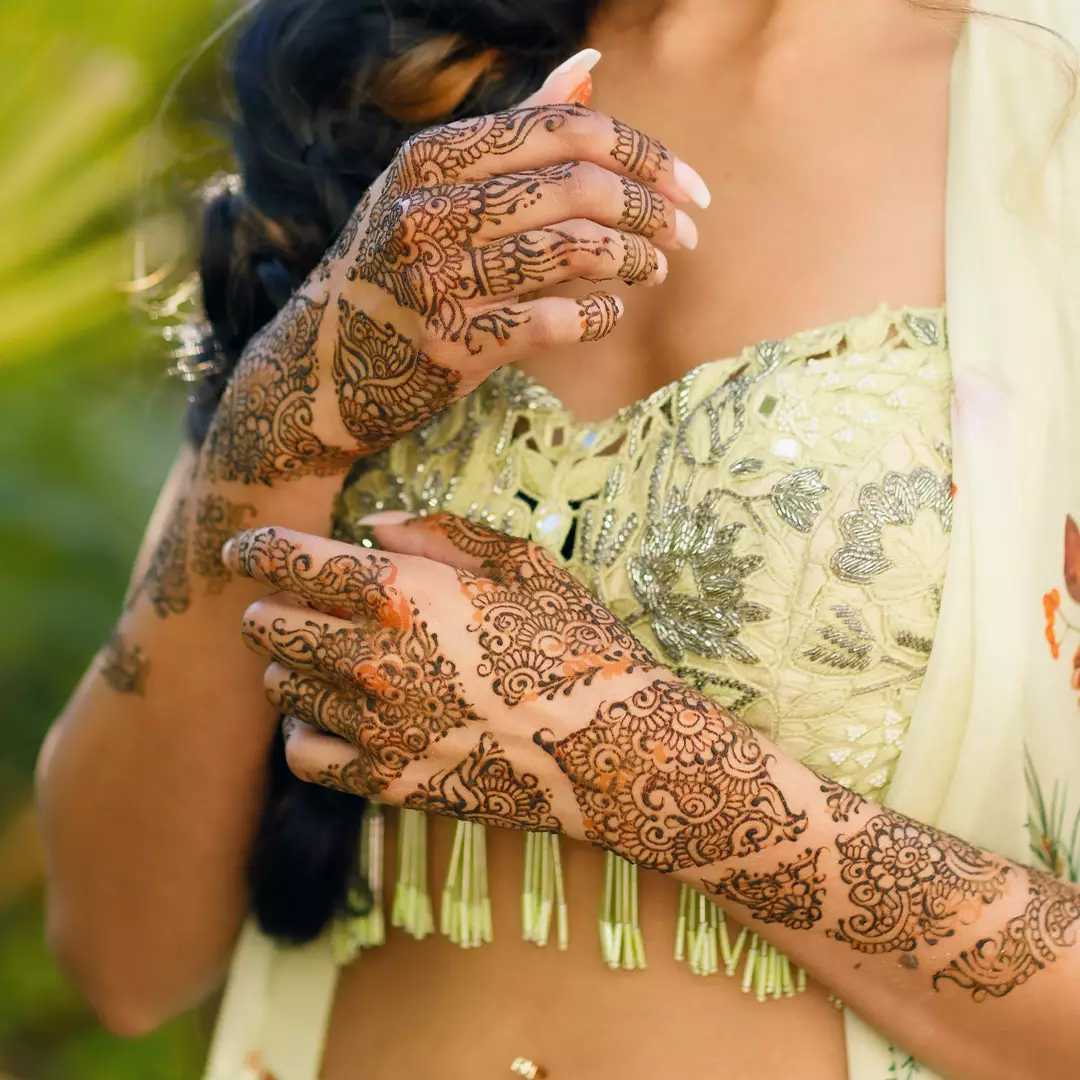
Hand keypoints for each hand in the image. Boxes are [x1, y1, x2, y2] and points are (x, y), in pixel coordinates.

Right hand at [200, 57, 707, 487]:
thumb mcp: (436, 193)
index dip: (644, 156)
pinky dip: (598, 316)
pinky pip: (554, 321)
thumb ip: (513, 134)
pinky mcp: (451, 344)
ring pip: (571, 250)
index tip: (690, 189)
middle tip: (686, 236)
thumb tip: (587, 66)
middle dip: (650, 211)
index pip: (566, 130)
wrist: (323, 369)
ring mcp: (435, 278)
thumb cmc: (396, 273)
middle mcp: (429, 209)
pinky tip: (610, 313)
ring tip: (654, 270)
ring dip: (633, 261)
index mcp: (433, 159)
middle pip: (579, 187)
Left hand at [225, 514, 805, 873]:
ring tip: (323, 660)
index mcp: (401, 593)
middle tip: (294, 605)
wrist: (615, 749)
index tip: (244, 550)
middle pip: (268, 626)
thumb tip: (370, 527)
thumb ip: (440, 533)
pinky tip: (330, 718)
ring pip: (282, 688)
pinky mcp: (388, 781)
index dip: (252, 549)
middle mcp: (372, 658)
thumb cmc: (576, 642)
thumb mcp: (522, 564)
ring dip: (291, 666)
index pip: (288, 561)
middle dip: (270, 607)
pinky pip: (305, 756)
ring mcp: (376, 726)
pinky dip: (303, 732)